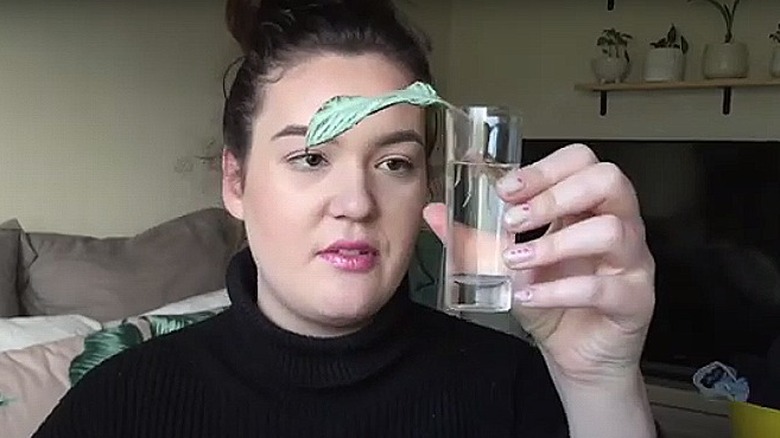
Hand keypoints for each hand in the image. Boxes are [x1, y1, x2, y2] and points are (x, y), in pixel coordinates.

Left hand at [423, 143, 655, 383]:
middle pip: (609, 181)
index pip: (582, 162)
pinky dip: (558, 290)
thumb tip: (433, 212)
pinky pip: (603, 287)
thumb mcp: (506, 266)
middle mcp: (618, 226)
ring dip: (555, 242)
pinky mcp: (635, 300)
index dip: (545, 168)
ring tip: (516, 261)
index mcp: (587, 208)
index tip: (506, 189)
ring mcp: (632, 262)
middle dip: (554, 195)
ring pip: (612, 230)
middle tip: (514, 220)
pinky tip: (527, 295)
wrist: (575, 357)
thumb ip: (473, 238)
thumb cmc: (551, 303)